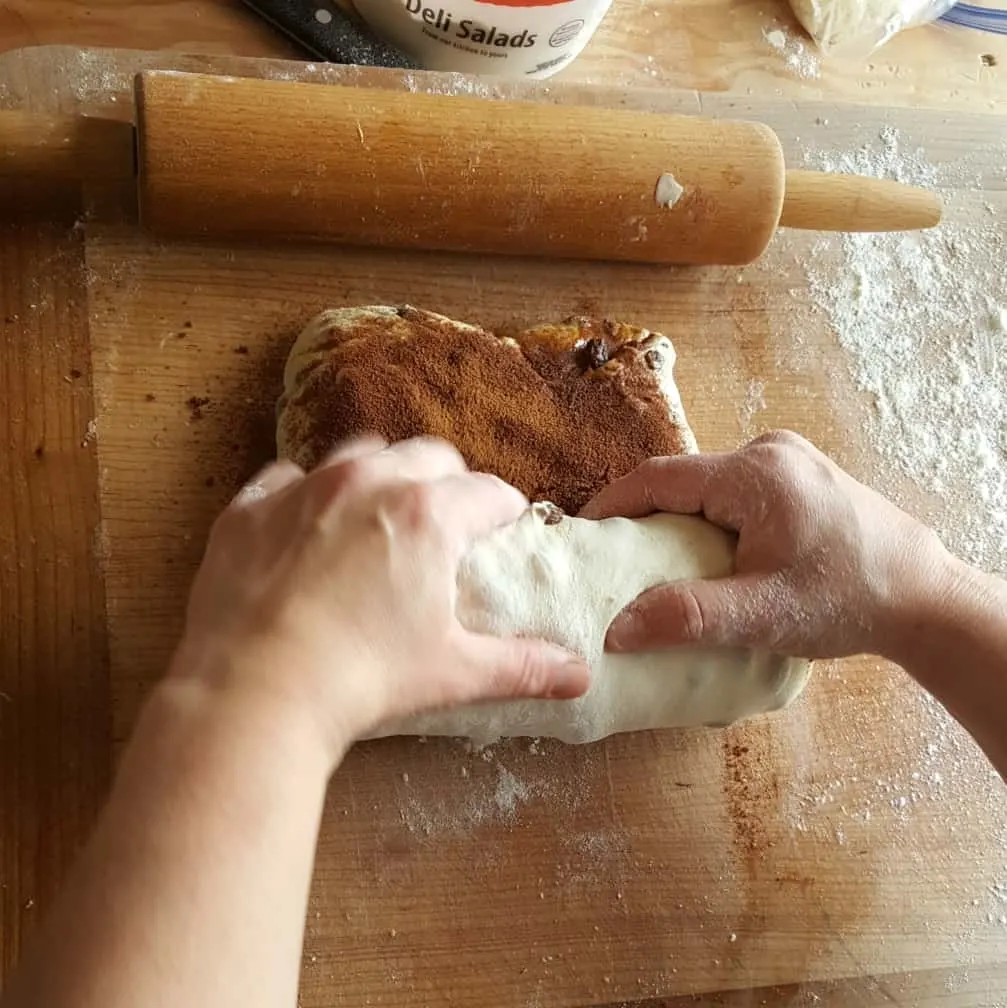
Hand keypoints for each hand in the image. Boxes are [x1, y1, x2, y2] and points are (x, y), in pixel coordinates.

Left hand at [171, 437, 588, 758]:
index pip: (488, 493)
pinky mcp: (250, 509)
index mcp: (429, 515)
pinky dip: (305, 494)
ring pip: (359, 453)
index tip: (503, 528)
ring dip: (380, 474)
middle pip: (428, 456)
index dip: (503, 511)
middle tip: (448, 522)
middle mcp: (368, 482)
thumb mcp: (453, 671)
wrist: (254, 691)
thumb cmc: (363, 678)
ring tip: (381, 512)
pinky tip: (307, 526)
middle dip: (448, 481)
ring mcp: (304, 489)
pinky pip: (286, 478)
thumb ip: (522, 666)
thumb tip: (579, 676)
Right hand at [580, 431, 954, 659]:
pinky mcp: (798, 475)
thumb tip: (617, 630)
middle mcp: (770, 452)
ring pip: (706, 484)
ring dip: (676, 516)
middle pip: (681, 478)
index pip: (659, 477)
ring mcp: (787, 460)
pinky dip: (706, 516)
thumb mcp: (763, 615)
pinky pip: (731, 489)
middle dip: (642, 514)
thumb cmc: (849, 600)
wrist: (924, 596)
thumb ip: (687, 617)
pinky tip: (704, 552)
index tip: (582, 534)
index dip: (612, 504)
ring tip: (653, 559)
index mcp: (756, 474)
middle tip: (615, 556)